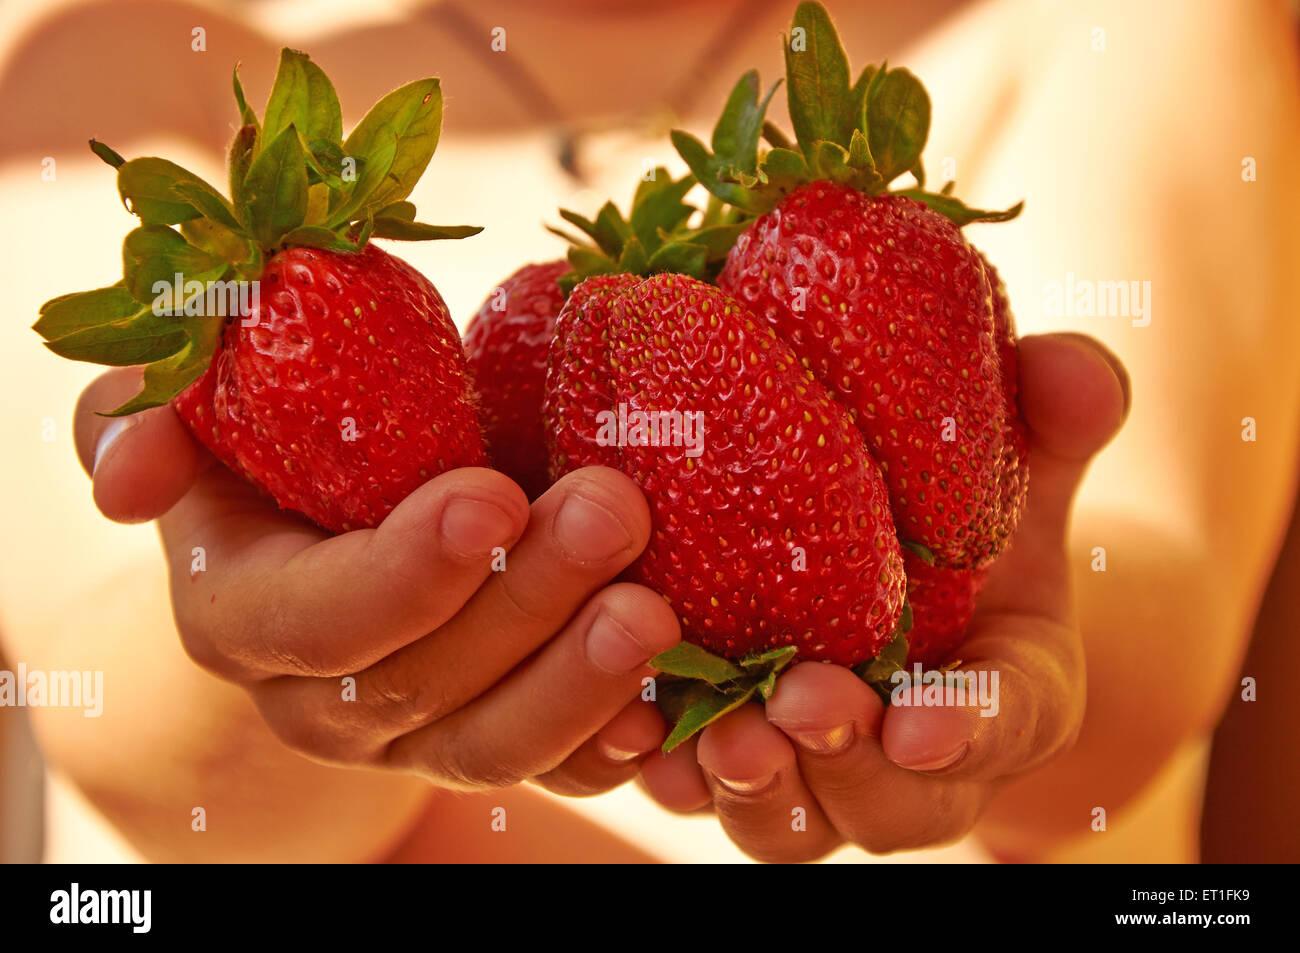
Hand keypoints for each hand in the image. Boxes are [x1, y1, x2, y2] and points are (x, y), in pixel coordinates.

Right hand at [74, 368, 679, 792]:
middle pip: (427, 682)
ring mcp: (421, 740)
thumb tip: (131, 481)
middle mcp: (327, 705)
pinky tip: (668, 705)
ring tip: (654, 607)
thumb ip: (147, 418)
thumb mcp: (207, 411)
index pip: (320, 621)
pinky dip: (617, 745)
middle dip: (524, 601)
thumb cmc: (284, 448)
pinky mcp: (499, 743)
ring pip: (497, 745)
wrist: (348, 525)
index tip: (489, 495)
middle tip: (612, 511)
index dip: (402, 573)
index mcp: (251, 621)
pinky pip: (563, 773)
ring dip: (581, 682)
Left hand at [636, 332, 1130, 859]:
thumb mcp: (1021, 457)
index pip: (1009, 723)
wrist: (897, 564)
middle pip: (890, 802)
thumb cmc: (968, 514)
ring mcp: (821, 774)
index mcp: (1010, 692)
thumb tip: (1073, 368)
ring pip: (791, 821)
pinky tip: (631, 733)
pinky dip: (666, 774)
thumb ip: (1058, 410)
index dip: (970, 730)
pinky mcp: (733, 760)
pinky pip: (699, 794)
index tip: (921, 725)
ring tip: (715, 734)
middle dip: (846, 764)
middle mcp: (915, 762)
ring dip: (754, 786)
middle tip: (799, 702)